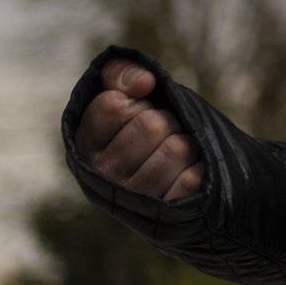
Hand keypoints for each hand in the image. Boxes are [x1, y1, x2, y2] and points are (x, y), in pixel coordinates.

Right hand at [74, 59, 205, 200]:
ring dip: (187, 143)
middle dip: (168, 120)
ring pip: (177, 148)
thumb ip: (121, 71)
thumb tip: (144, 82)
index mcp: (86, 144)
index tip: (138, 110)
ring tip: (175, 153)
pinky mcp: (166, 213)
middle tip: (163, 134)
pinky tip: (188, 174)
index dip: (137, 100)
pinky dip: (199, 167)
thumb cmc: (147, 127)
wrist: (178, 179)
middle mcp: (104, 174)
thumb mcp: (127, 93)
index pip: (113, 105)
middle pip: (152, 125)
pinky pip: (193, 177)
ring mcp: (135, 197)